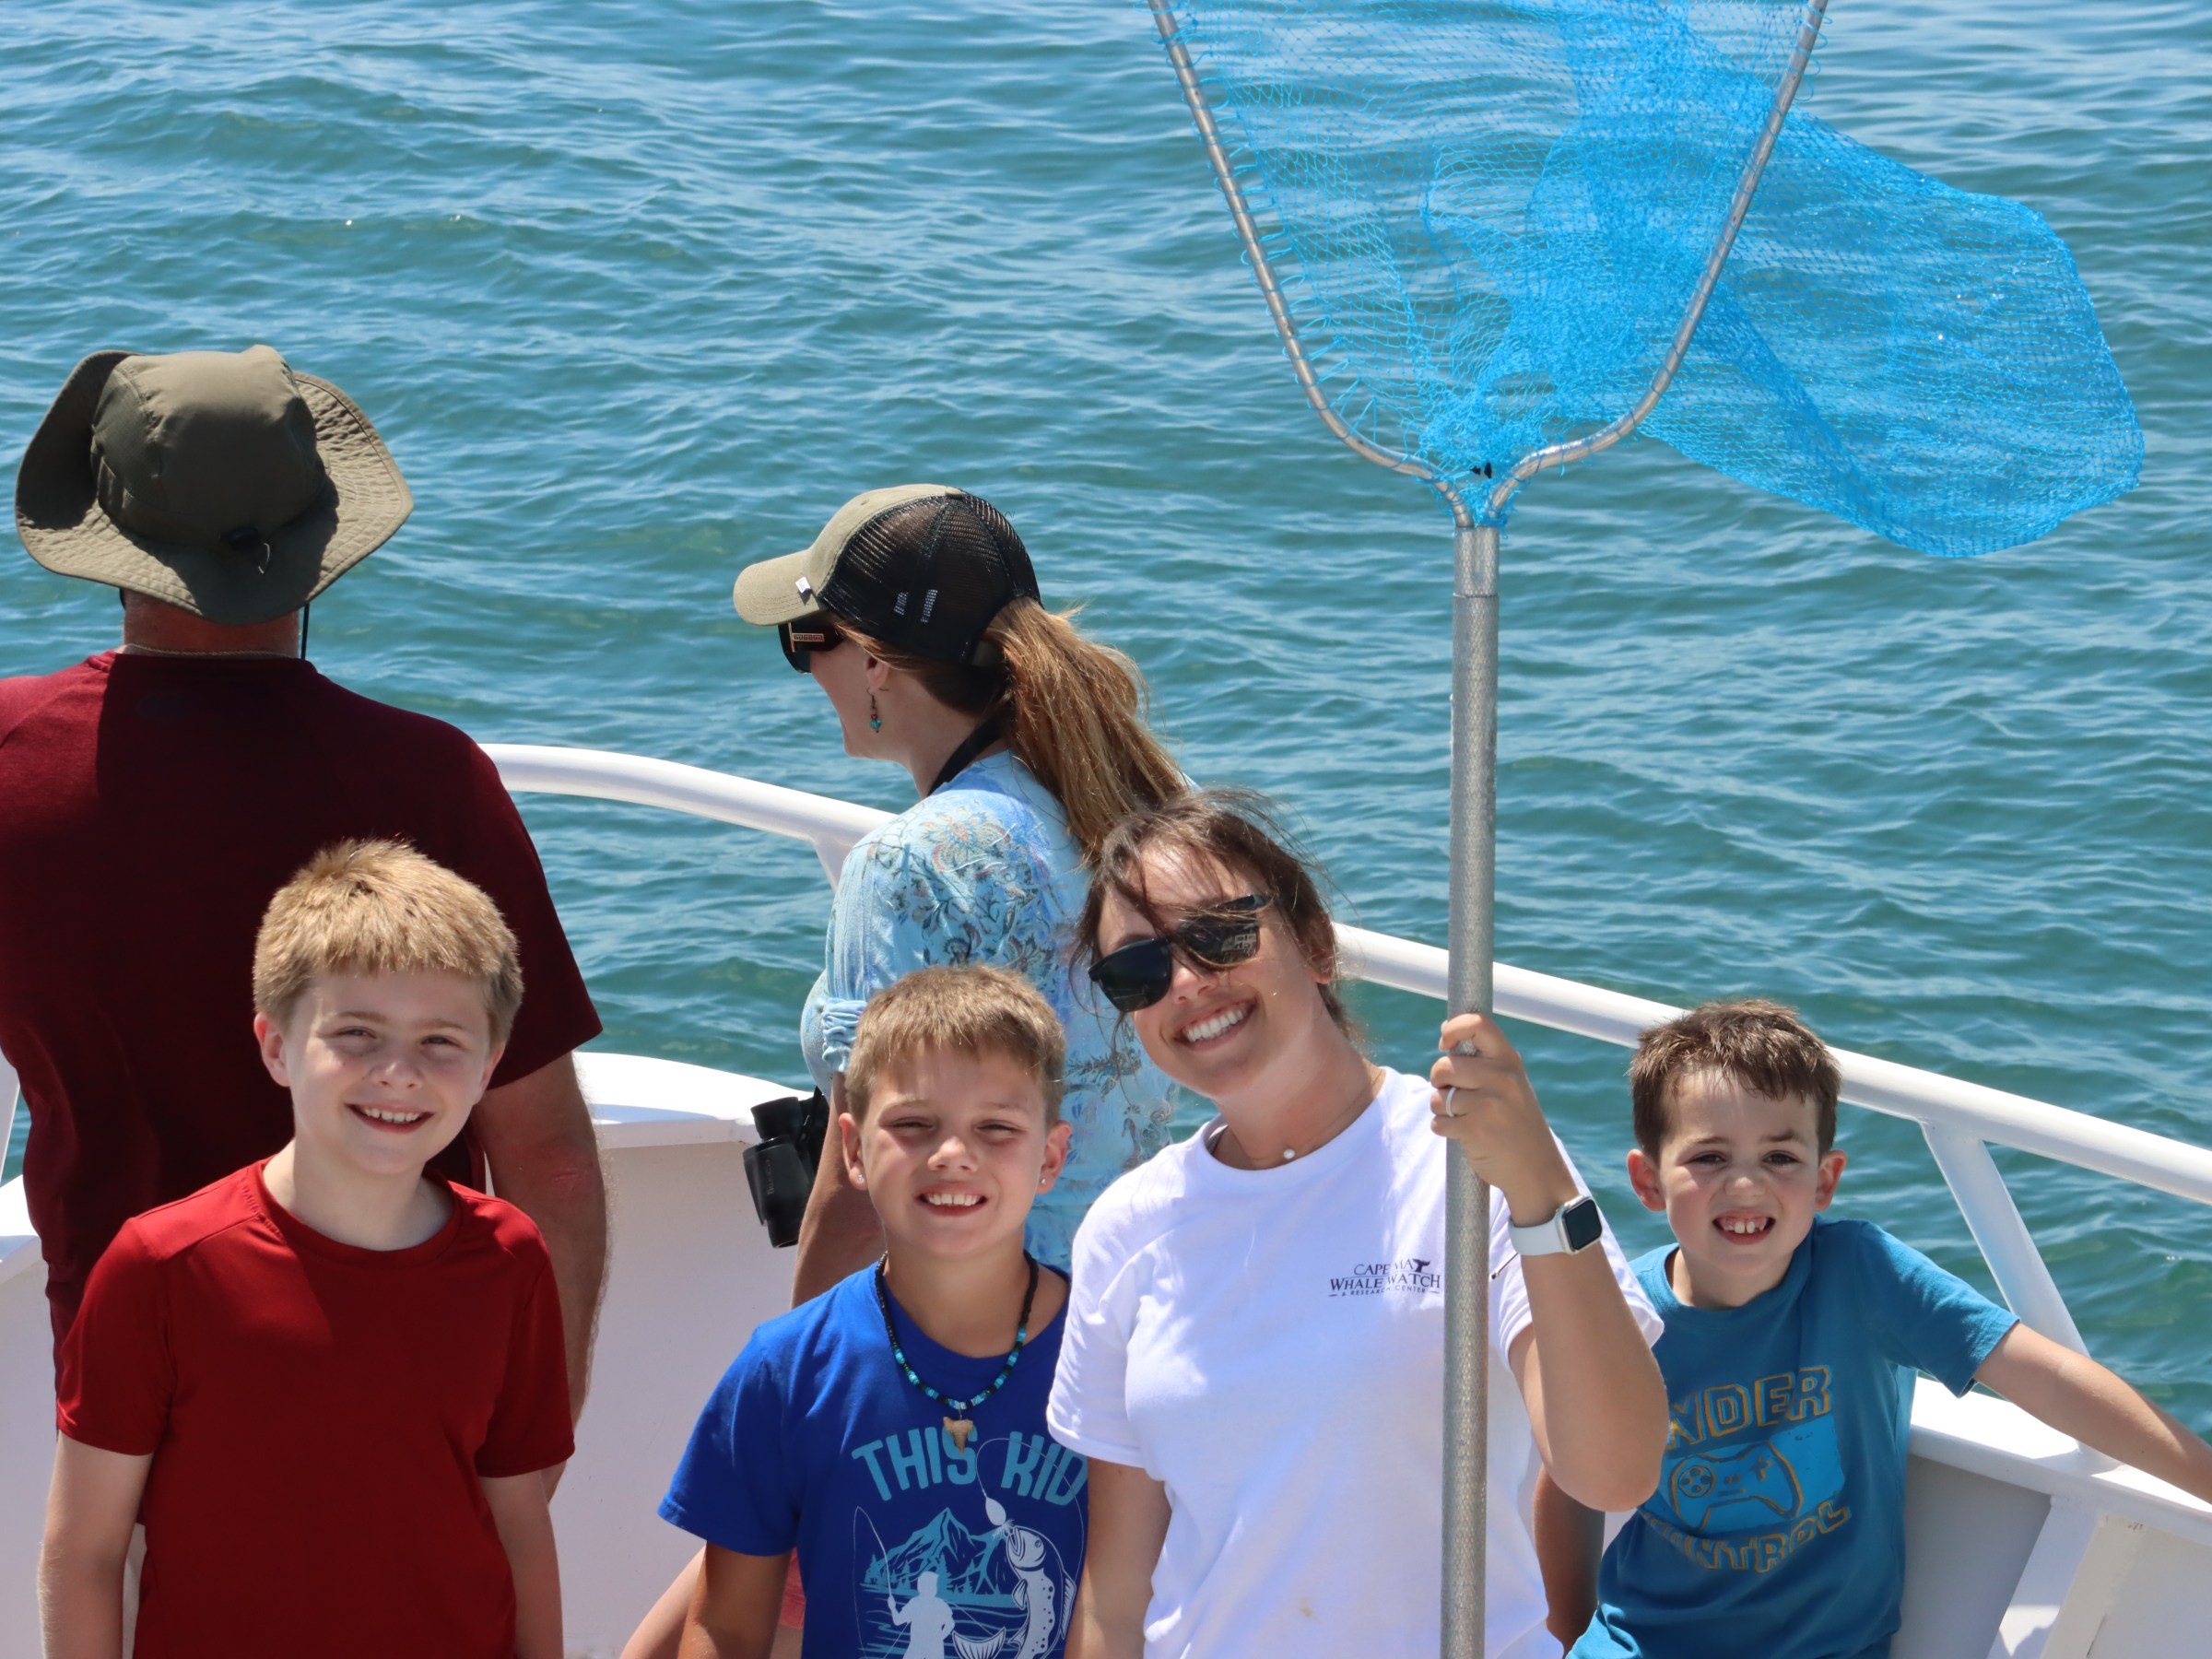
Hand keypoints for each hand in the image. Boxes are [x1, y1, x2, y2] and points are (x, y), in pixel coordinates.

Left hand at [1427, 1013, 1578, 1224]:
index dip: (1453, 1028)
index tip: (1445, 1042)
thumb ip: (1484, 1062)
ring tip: (1465, 1118)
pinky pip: (1438, 1121)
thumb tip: (1446, 1033)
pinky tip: (1465, 1135)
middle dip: (1439, 1082)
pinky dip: (1443, 1129)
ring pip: (1438, 1097)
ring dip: (1441, 1109)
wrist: (1537, 1172)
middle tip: (1453, 1095)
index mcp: (1510, 1062)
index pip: (1478, 1024)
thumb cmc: (1517, 1125)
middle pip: (1444, 1066)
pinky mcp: (1476, 1129)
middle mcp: (1502, 1078)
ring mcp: (1490, 1104)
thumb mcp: (1511, 1085)